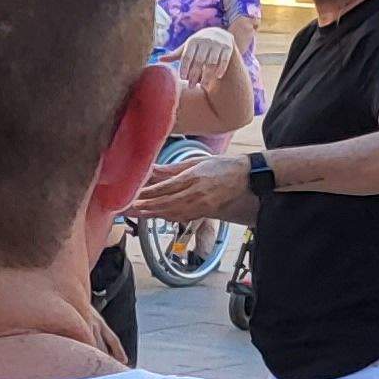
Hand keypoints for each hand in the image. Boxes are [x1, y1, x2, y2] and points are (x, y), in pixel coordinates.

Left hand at [129, 150, 248, 222]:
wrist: (248, 177)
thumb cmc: (223, 166)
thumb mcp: (198, 161)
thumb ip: (173, 168)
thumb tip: (151, 168)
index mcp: (194, 177)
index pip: (167, 187)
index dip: (149, 193)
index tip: (134, 195)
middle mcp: (198, 193)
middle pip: (167, 202)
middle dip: (147, 206)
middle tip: (129, 208)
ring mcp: (203, 204)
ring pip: (174, 212)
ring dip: (154, 214)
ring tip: (138, 213)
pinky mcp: (207, 212)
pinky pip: (184, 216)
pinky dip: (169, 217)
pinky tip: (157, 216)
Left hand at [176, 27, 238, 91]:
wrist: (218, 32)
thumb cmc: (198, 43)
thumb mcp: (187, 47)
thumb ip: (176, 54)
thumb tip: (160, 60)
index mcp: (193, 41)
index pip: (187, 56)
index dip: (184, 68)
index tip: (182, 78)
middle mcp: (205, 41)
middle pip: (198, 61)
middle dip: (194, 74)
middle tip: (190, 86)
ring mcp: (217, 43)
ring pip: (211, 62)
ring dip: (207, 75)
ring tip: (203, 86)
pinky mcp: (228, 47)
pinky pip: (224, 60)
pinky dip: (221, 69)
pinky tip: (217, 77)